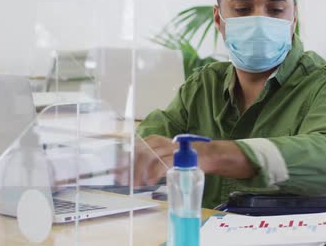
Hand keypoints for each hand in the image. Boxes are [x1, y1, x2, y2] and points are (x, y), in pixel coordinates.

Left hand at [132, 135, 255, 186]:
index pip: (134, 148)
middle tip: (126, 182)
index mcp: (154, 140)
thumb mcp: (164, 156)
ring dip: (140, 172)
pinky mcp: (180, 157)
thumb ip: (149, 160)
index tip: (117, 173)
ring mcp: (171, 148)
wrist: (208, 155)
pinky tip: (150, 181)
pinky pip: (164, 163)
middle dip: (130, 169)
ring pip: (149, 156)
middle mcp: (161, 141)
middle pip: (140, 152)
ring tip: (137, 184)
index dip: (124, 160)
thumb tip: (129, 172)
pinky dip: (155, 173)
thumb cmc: (184, 158)